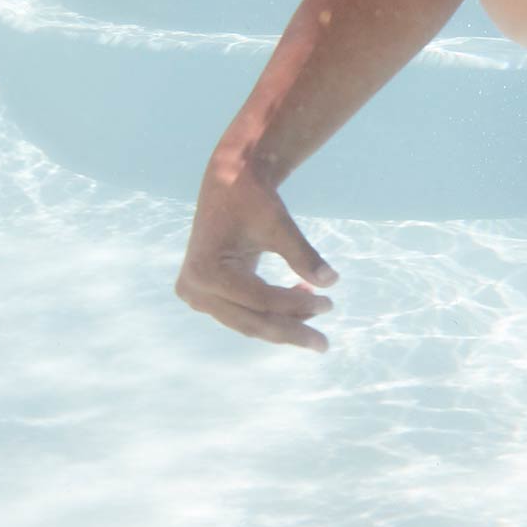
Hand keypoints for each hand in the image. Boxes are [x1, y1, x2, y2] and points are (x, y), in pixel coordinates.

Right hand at [175, 161, 338, 351]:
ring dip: (283, 321)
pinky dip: (271, 310)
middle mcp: (195, 289)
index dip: (297, 305)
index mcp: (206, 272)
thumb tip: (331, 282)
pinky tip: (302, 298)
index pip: (261, 300)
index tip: (330, 303)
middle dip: (291, 330)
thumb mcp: (279, 224)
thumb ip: (303, 255)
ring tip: (319, 311)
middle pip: (251, 320)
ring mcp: (196, 295)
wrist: (229, 181)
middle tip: (323, 344)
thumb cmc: (253, 197)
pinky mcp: (205, 294)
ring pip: (247, 319)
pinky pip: (242, 310)